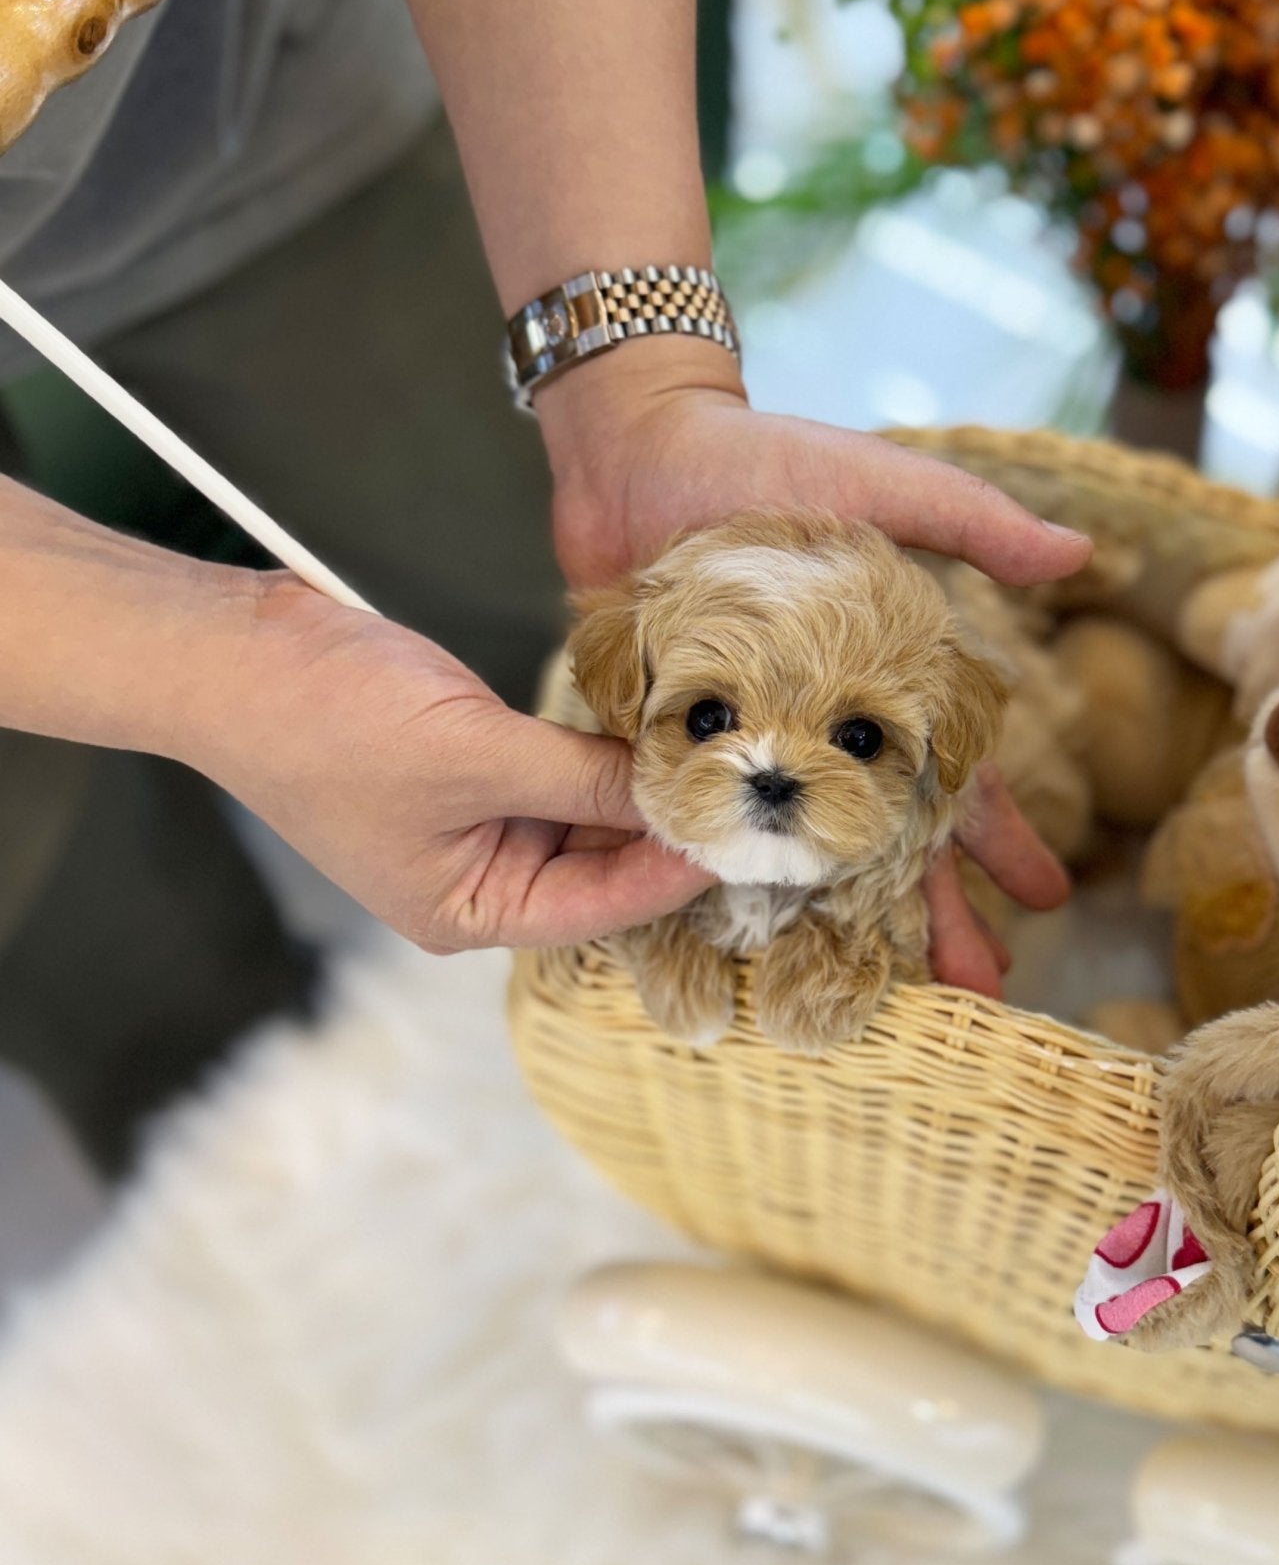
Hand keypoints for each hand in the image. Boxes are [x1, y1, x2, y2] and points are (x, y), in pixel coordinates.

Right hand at [190, 574, 707, 952]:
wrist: (234, 651)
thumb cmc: (326, 721)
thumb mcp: (473, 753)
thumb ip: (583, 777)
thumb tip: (679, 788)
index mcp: (466, 913)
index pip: (603, 908)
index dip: (678, 869)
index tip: (748, 833)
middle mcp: (480, 880)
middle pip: (604, 868)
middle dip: (670, 828)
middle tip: (757, 790)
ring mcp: (479, 822)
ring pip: (591, 815)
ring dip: (645, 785)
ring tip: (724, 755)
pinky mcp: (479, 766)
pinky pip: (564, 770)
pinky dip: (607, 751)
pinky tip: (663, 724)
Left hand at [536, 348, 1086, 993]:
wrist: (639, 453)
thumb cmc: (767, 463)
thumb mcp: (879, 485)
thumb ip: (971, 522)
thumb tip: (1080, 551)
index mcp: (879, 684)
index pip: (954, 778)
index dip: (999, 839)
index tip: (1043, 899)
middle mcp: (818, 730)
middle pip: (884, 843)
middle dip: (931, 914)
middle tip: (975, 988)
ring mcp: (748, 747)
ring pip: (801, 858)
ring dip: (832, 926)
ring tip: (867, 992)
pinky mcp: (674, 750)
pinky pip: (703, 831)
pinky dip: (717, 887)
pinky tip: (736, 946)